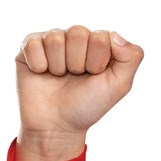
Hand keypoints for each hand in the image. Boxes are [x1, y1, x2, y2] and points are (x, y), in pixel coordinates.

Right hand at [15, 26, 143, 160]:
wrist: (57, 127)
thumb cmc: (87, 106)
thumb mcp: (118, 86)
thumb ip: (131, 58)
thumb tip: (116, 35)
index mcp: (97, 42)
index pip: (101, 36)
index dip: (97, 62)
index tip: (93, 77)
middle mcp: (74, 37)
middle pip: (78, 33)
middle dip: (78, 63)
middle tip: (75, 78)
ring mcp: (50, 40)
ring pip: (55, 39)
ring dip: (59, 66)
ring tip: (59, 78)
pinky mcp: (28, 47)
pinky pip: (33, 44)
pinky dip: (39, 65)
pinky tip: (42, 74)